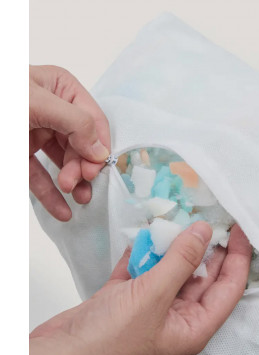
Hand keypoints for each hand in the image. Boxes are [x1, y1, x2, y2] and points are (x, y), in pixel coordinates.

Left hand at [29, 65, 109, 220]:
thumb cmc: (0, 99)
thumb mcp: (35, 103)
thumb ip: (76, 123)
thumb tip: (101, 151)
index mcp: (62, 90)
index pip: (94, 120)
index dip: (98, 145)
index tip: (95, 169)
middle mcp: (55, 112)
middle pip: (81, 145)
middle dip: (82, 167)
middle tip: (77, 184)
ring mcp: (39, 134)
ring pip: (65, 163)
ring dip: (73, 183)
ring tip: (77, 199)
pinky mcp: (23, 155)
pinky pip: (41, 176)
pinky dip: (51, 196)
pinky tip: (63, 211)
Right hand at [30, 222, 251, 354]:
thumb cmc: (111, 338)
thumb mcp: (154, 295)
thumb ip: (182, 260)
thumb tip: (205, 231)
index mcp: (194, 325)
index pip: (229, 286)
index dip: (238, 257)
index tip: (240, 228)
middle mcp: (178, 316)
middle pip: (201, 275)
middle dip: (204, 246)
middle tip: (207, 216)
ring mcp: (152, 305)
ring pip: (171, 269)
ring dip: (170, 247)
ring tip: (173, 220)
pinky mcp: (128, 297)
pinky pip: (144, 269)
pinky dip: (144, 253)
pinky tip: (145, 235)